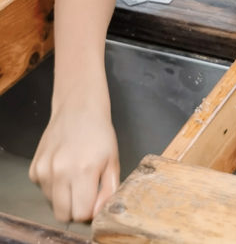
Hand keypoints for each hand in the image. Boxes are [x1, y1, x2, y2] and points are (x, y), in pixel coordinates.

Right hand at [29, 100, 119, 222]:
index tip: (95, 198)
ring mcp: (44, 170)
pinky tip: (63, 167)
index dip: (90, 210)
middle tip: (85, 190)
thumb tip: (96, 213)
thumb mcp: (113, 160)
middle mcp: (60, 172)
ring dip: (64, 196)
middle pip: (63, 215)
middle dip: (75, 208)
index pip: (81, 214)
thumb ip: (108, 190)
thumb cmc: (100, 133)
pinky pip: (43, 190)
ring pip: (52, 204)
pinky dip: (53, 186)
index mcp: (84, 170)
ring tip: (75, 174)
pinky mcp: (34, 168)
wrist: (78, 108)